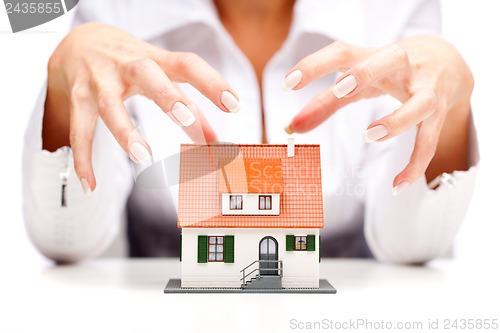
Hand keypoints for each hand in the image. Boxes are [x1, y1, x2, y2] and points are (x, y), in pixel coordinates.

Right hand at [43, 23, 240, 193]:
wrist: (81, 41)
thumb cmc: (132, 61)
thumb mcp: (162, 76)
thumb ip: (190, 105)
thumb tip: (215, 140)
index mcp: (156, 59)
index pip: (187, 64)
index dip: (211, 82)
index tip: (234, 105)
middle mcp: (127, 65)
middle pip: (146, 74)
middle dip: (165, 95)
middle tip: (185, 117)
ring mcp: (99, 80)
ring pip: (110, 105)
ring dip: (126, 132)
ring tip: (144, 156)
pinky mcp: (78, 97)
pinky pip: (80, 130)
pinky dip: (83, 159)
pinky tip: (90, 185)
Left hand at [283, 35, 472, 192]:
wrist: (449, 60)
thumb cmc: (391, 71)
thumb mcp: (359, 82)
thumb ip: (324, 102)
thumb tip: (289, 127)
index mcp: (374, 55)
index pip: (343, 52)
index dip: (315, 65)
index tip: (288, 84)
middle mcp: (403, 66)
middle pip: (389, 59)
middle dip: (365, 73)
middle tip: (340, 90)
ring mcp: (426, 89)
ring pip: (420, 103)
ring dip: (397, 119)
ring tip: (369, 135)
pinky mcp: (440, 113)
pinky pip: (430, 141)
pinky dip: (415, 164)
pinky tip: (398, 185)